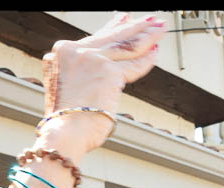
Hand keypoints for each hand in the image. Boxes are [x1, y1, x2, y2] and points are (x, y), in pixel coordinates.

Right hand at [38, 14, 167, 155]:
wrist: (65, 131)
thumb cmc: (66, 120)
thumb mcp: (65, 87)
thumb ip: (81, 73)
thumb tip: (103, 71)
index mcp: (62, 53)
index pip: (95, 37)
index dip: (114, 27)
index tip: (125, 19)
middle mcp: (76, 51)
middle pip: (113, 36)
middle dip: (136, 27)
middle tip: (150, 21)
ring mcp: (93, 59)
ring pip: (126, 45)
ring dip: (147, 36)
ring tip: (160, 29)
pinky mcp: (109, 72)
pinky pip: (134, 64)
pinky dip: (147, 59)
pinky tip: (155, 53)